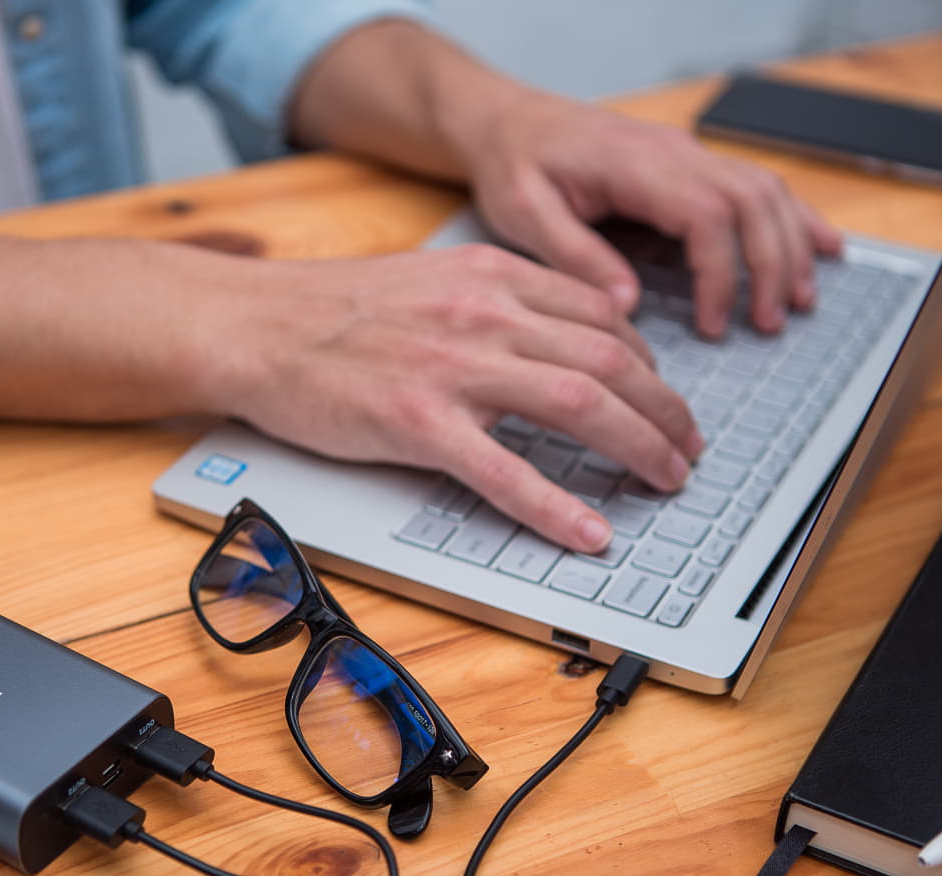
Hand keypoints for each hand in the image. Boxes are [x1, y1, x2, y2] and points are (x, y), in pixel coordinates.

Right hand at [217, 245, 703, 552]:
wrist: (255, 324)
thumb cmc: (333, 309)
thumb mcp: (433, 276)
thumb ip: (501, 297)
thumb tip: (565, 330)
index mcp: (492, 275)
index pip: (604, 318)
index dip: (651, 365)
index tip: (663, 397)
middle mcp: (485, 313)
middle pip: (612, 360)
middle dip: (667, 411)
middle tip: (686, 448)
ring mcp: (453, 367)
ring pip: (580, 404)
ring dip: (638, 447)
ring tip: (666, 480)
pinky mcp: (417, 422)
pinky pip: (504, 471)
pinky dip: (555, 506)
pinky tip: (587, 533)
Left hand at [462, 94, 842, 336]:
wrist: (509, 122)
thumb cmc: (514, 164)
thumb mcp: (524, 213)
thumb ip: (575, 256)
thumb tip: (628, 304)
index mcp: (635, 164)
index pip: (706, 215)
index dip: (721, 274)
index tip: (713, 324)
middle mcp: (674, 153)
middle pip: (751, 201)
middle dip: (771, 265)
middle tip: (770, 324)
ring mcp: (688, 154)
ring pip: (765, 191)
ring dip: (791, 245)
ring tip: (799, 300)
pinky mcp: (691, 164)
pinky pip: (757, 184)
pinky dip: (795, 218)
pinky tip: (822, 246)